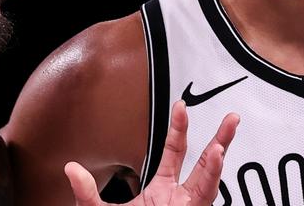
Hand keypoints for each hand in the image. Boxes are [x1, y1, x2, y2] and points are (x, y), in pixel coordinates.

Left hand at [64, 101, 238, 204]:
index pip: (176, 152)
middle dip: (220, 138)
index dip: (179, 128)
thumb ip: (87, 192)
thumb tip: (72, 169)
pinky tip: (216, 160)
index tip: (181, 107)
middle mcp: (180, 198)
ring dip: (218, 160)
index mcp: (162, 190)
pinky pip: (206, 196)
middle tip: (231, 119)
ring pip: (211, 181)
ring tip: (221, 144)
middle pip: (205, 162)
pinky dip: (212, 177)